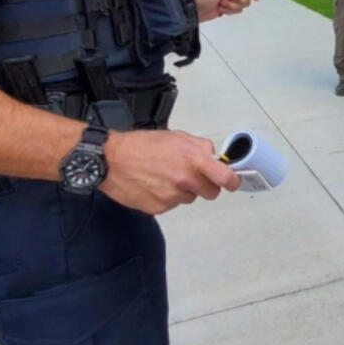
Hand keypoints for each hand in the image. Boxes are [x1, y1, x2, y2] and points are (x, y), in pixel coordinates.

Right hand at [100, 129, 240, 214]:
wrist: (111, 160)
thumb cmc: (142, 145)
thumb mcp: (177, 137)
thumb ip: (200, 148)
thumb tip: (215, 158)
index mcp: (193, 159)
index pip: (225, 178)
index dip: (232, 181)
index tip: (232, 182)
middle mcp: (185, 180)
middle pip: (211, 193)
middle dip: (205, 186)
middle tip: (191, 176)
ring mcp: (172, 196)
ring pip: (190, 198)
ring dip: (183, 190)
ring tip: (165, 176)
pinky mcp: (159, 208)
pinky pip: (172, 205)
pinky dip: (167, 197)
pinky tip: (154, 185)